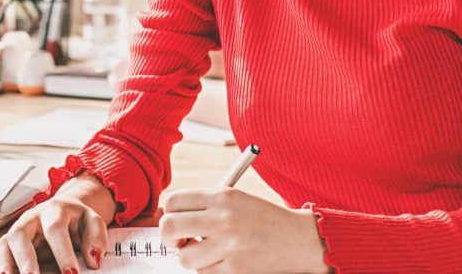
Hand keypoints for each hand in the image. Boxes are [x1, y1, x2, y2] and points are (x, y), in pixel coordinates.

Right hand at [0, 173, 116, 273]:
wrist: (65, 210)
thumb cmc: (77, 220)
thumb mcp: (93, 222)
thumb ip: (96, 238)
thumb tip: (93, 260)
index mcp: (54, 210)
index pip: (55, 229)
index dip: (62, 252)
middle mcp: (31, 219)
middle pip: (20, 234)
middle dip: (25, 258)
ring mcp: (17, 230)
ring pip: (3, 243)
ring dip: (3, 263)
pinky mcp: (9, 242)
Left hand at [159, 187, 329, 273]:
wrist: (296, 238)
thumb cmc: (260, 217)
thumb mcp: (233, 198)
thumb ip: (202, 204)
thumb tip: (165, 215)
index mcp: (221, 195)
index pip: (172, 201)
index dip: (167, 212)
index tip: (173, 218)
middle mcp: (222, 218)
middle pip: (169, 227)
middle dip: (169, 236)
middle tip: (179, 239)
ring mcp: (228, 245)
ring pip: (184, 257)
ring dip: (191, 256)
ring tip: (207, 250)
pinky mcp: (235, 269)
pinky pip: (203, 272)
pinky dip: (208, 268)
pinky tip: (224, 258)